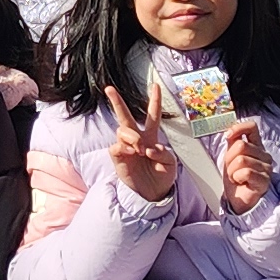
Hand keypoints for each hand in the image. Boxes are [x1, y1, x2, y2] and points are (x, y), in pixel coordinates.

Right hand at [106, 81, 176, 200]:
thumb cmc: (162, 176)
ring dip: (132, 136)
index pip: (152, 115)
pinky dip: (123, 147)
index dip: (154, 100)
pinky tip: (131, 152)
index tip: (155, 86)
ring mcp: (126, 147)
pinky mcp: (118, 158)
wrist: (152, 193)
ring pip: (122, 130)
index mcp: (151, 136)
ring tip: (140, 148)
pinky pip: (116, 146)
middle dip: (116, 101)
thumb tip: (149, 148)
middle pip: (124, 116)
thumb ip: (163, 153)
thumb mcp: (170, 163)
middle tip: (109, 88)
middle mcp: (137, 138)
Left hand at [217, 119, 271, 216]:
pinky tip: (241, 182)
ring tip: (236, 177)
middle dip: (229, 159)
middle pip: (241, 146)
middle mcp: (264, 155)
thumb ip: (232, 142)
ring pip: (241, 160)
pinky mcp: (264, 180)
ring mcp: (266, 168)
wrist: (238, 200)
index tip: (228, 136)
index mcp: (256, 146)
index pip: (252, 128)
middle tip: (231, 169)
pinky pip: (246, 172)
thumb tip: (229, 131)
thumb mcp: (230, 157)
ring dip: (232, 171)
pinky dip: (237, 177)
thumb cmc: (236, 177)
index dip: (238, 128)